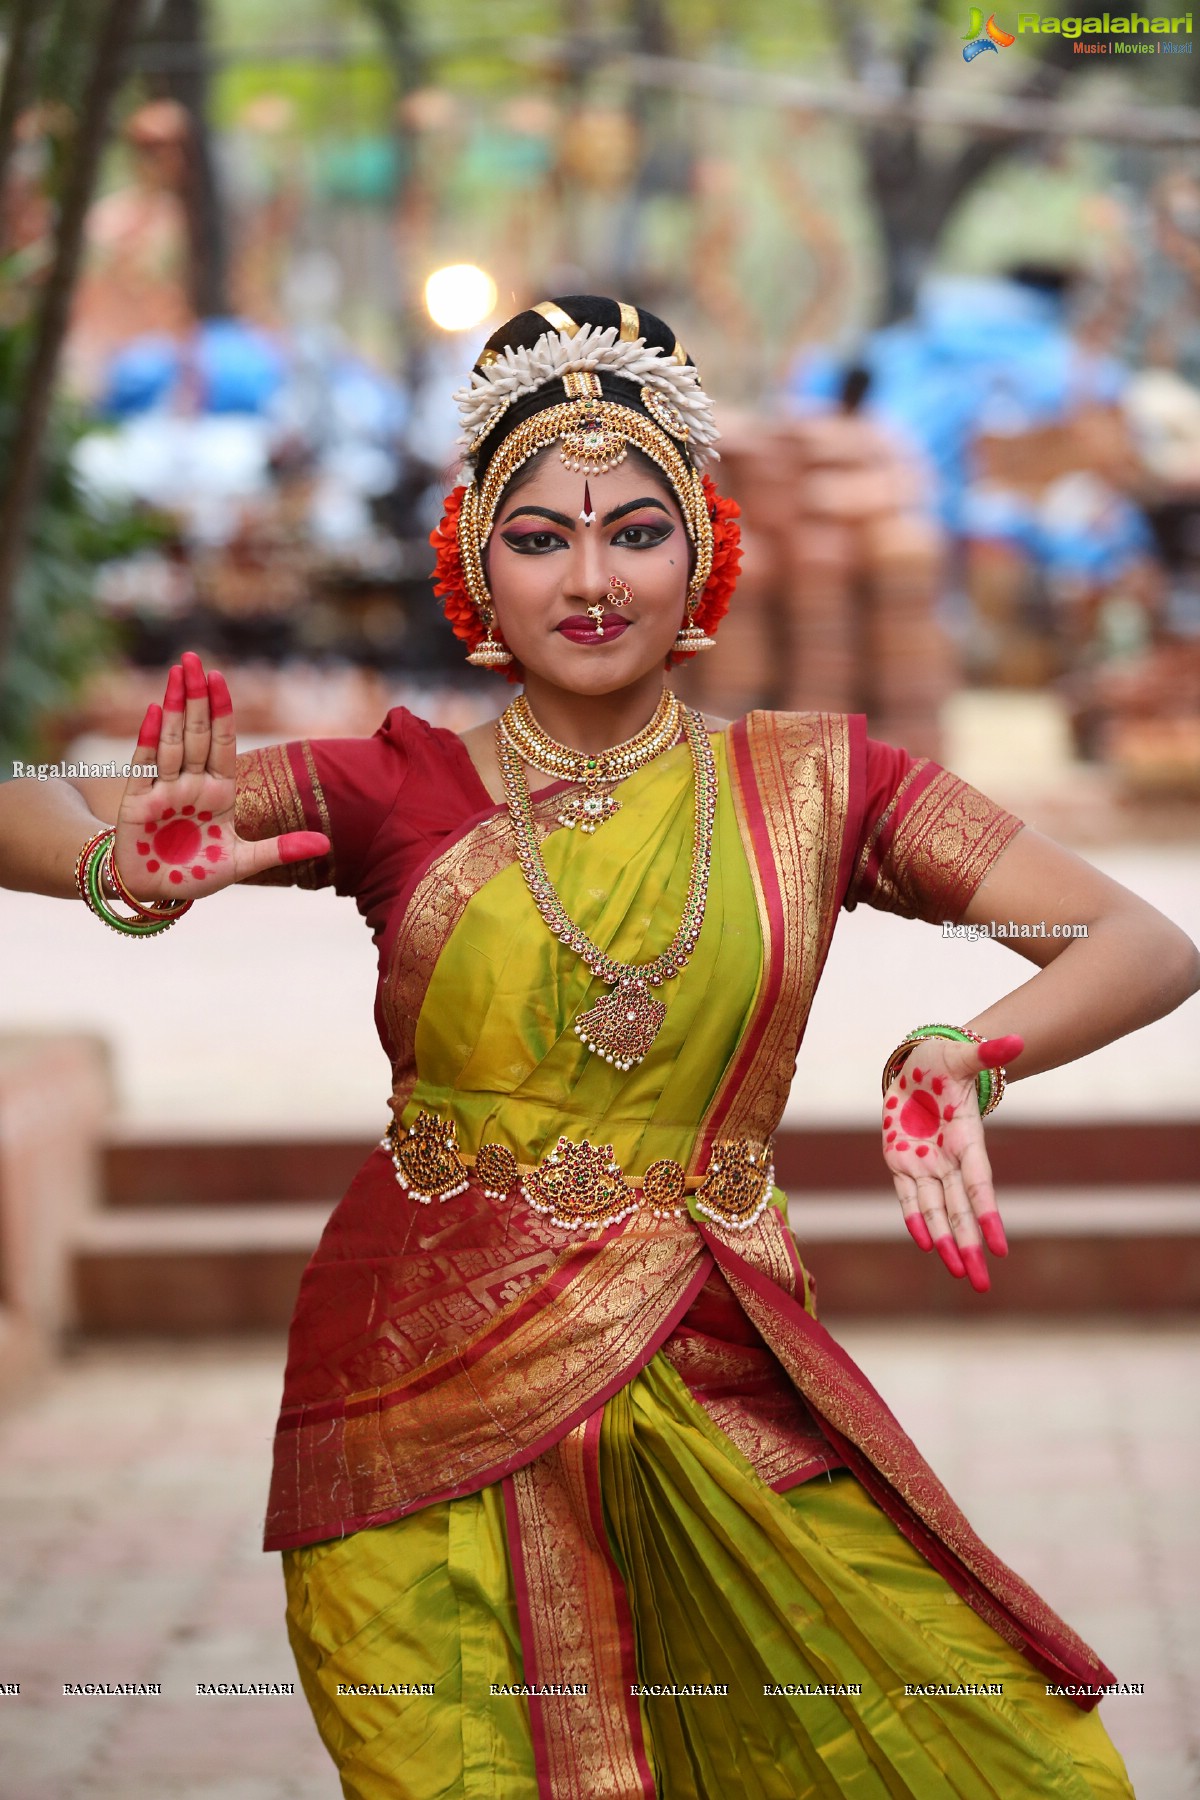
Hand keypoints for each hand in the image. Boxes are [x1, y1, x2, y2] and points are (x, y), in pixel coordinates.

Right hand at [112, 650, 329, 901]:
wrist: (154, 892)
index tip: (221, 678)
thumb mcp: (243, 863)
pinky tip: (155, 712)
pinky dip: (149, 740)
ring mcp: (164, 790)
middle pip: (196, 733)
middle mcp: (191, 784)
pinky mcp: (138, 802)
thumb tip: (326, 843)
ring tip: (178, 673)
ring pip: (172, 741)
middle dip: (196, 696)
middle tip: (193, 658)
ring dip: (175, 707)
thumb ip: (279, 849)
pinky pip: (144, 766)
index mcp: (218, 792)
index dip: (221, 711)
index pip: (221, 743)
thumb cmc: (196, 874)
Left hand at [881, 1033, 1023, 1293]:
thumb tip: (1016, 1041)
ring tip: (959, 1273)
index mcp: (967, 1138)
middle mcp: (948, 1158)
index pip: (978, 1185)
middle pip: (960, 1210)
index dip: (988, 1215)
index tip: (1000, 1248)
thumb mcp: (963, 1055)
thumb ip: (988, 1054)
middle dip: (970, 1245)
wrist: (918, 1064)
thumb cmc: (944, 1061)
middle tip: (982, 1283)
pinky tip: (925, 1245)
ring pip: (935, 1211)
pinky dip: (914, 1219)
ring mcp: (924, 1163)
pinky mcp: (901, 1162)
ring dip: (945, 1241)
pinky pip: (908, 1197)